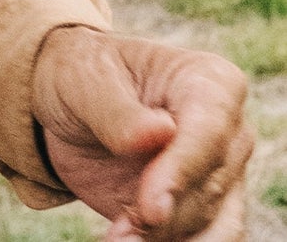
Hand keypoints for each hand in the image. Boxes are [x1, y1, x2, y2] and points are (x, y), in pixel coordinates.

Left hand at [32, 27, 253, 239]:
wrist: (71, 102)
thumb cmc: (82, 75)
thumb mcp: (84, 80)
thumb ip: (118, 112)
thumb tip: (160, 133)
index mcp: (211, 82)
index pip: (209, 133)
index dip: (181, 172)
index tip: (152, 209)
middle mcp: (229, 133)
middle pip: (210, 189)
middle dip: (163, 218)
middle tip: (119, 236)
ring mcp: (221, 176)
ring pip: (213, 227)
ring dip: (163, 240)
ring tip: (118, 240)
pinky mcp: (202, 212)